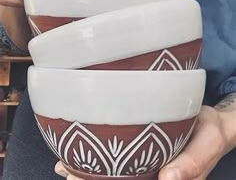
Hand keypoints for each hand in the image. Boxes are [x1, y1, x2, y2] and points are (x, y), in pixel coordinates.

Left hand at [55, 104, 235, 179]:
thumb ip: (191, 164)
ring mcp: (147, 161)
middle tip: (64, 169)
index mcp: (167, 179)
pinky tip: (86, 145)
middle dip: (89, 177)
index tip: (78, 178)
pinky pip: (121, 153)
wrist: (212, 121)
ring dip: (90, 166)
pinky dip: (102, 150)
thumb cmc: (211, 134)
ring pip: (115, 169)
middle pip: (117, 179)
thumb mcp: (206, 146)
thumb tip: (168, 179)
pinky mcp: (145, 146)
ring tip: (65, 161)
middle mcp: (152, 173)